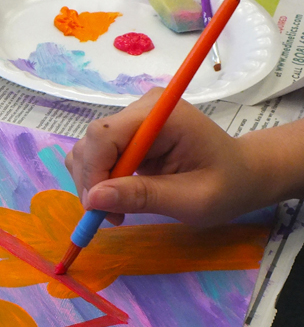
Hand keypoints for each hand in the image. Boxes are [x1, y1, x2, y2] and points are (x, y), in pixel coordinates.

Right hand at [65, 88, 282, 225]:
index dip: (93, 172)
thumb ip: (144, 196)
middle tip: (112, 217)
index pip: (104, 135)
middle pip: (90, 143)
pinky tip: (118, 199)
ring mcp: (131, 122)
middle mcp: (141, 110)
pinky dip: (97, 184)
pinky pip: (94, 159)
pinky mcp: (125, 137)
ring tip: (117, 211)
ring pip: (86, 152)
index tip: (99, 209)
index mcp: (162, 115)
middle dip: (92, 184)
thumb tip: (94, 199)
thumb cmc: (227, 186)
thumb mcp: (191, 199)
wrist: (241, 175)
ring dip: (92, 187)